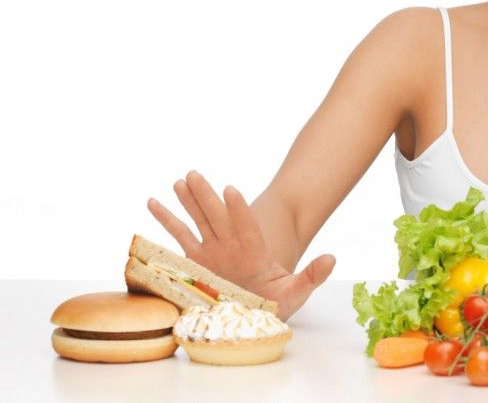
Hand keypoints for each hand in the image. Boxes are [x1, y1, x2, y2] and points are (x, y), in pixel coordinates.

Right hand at [147, 170, 334, 320]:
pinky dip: (166, 221)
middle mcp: (231, 245)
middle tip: (194, 174)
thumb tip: (332, 258)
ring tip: (179, 181)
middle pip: (218, 216)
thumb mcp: (297, 291)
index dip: (239, 209)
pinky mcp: (196, 261)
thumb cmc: (277, 303)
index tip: (231, 189)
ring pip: (199, 220)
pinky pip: (179, 237)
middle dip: (206, 197)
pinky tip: (153, 203)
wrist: (256, 315)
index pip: (246, 226)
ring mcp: (213, 251)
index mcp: (254, 251)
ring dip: (189, 202)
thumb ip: (312, 275)